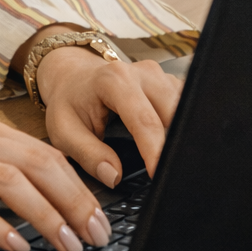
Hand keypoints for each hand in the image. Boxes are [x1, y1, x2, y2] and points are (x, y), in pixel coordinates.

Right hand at [0, 112, 112, 250]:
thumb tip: (52, 196)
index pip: (44, 151)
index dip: (80, 185)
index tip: (100, 218)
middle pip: (38, 162)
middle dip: (75, 201)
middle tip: (95, 236)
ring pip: (12, 181)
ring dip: (48, 215)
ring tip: (67, 245)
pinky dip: (0, 228)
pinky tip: (18, 248)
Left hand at [35, 46, 182, 185]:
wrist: (72, 76)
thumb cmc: (68, 101)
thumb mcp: (64, 131)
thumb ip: (88, 154)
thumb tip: (114, 176)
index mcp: (114, 80)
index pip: (145, 122)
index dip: (156, 152)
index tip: (159, 176)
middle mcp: (142, 73)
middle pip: (174, 114)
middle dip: (175, 147)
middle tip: (171, 177)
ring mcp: (159, 76)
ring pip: (186, 110)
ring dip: (182, 137)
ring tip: (174, 164)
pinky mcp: (169, 83)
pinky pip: (188, 106)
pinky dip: (185, 128)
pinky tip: (176, 147)